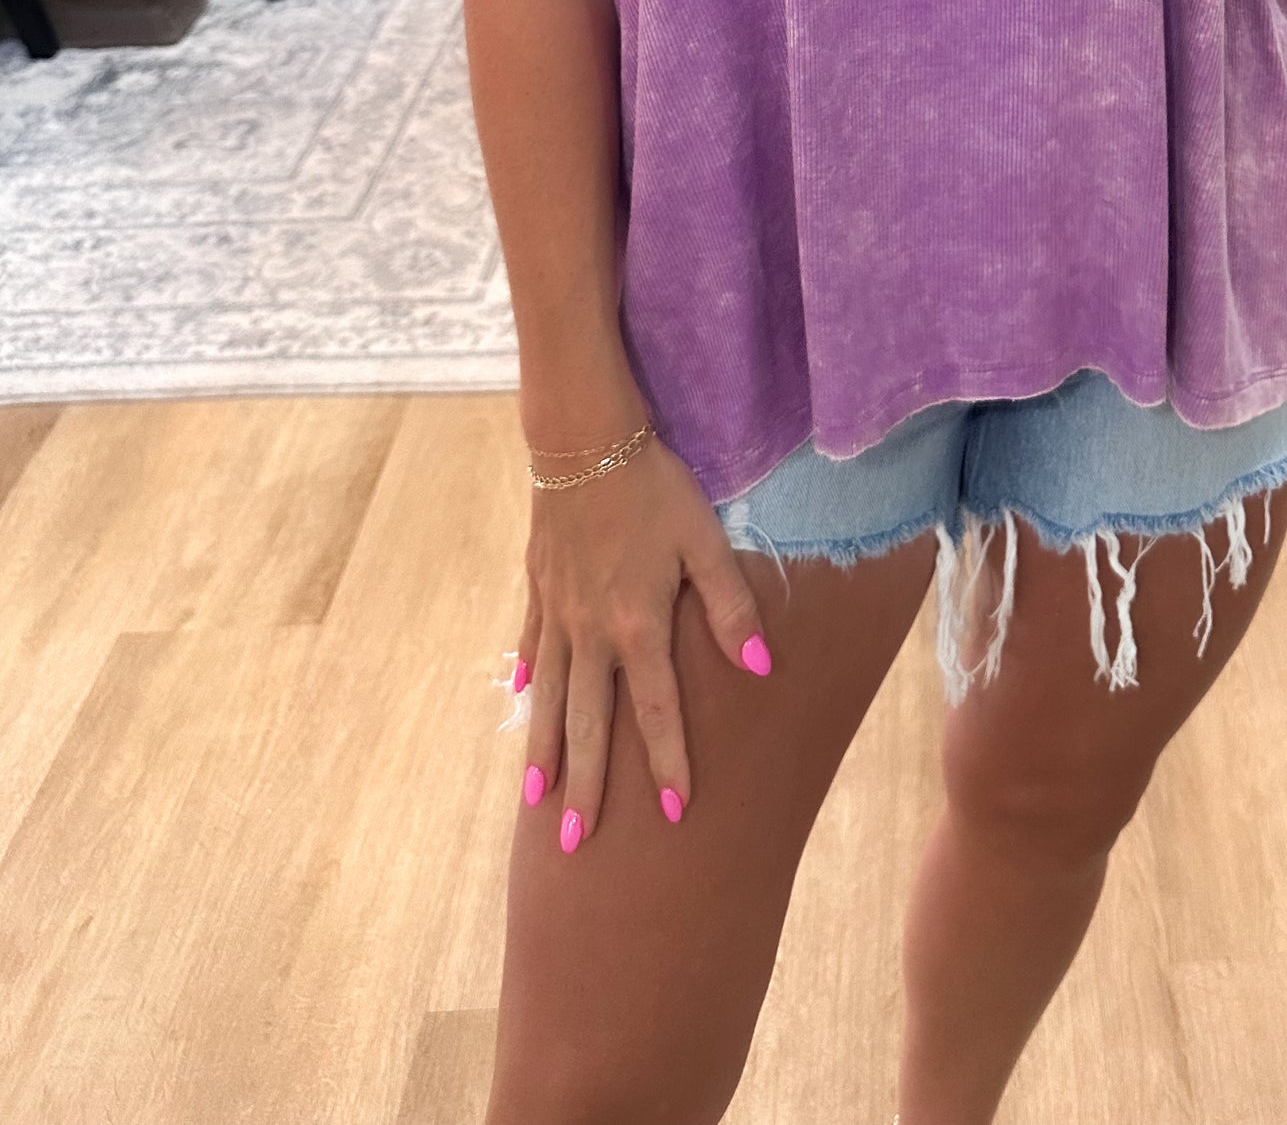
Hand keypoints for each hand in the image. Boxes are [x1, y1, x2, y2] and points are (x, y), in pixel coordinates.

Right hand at [516, 428, 771, 851]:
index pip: (655, 711)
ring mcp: (557, 613)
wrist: (584, 441)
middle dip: (584, 787)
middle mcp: (590, 632)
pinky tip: (522, 700)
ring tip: (536, 801)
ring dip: (544, 751)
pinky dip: (527, 681)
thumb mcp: (704, 540)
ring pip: (549, 697)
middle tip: (574, 847)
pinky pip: (530, 646)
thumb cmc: (655, 487)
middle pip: (588, 723)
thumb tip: (762, 666)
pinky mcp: (538, 588)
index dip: (667, 763)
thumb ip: (731, 606)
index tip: (672, 815)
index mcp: (637, 625)